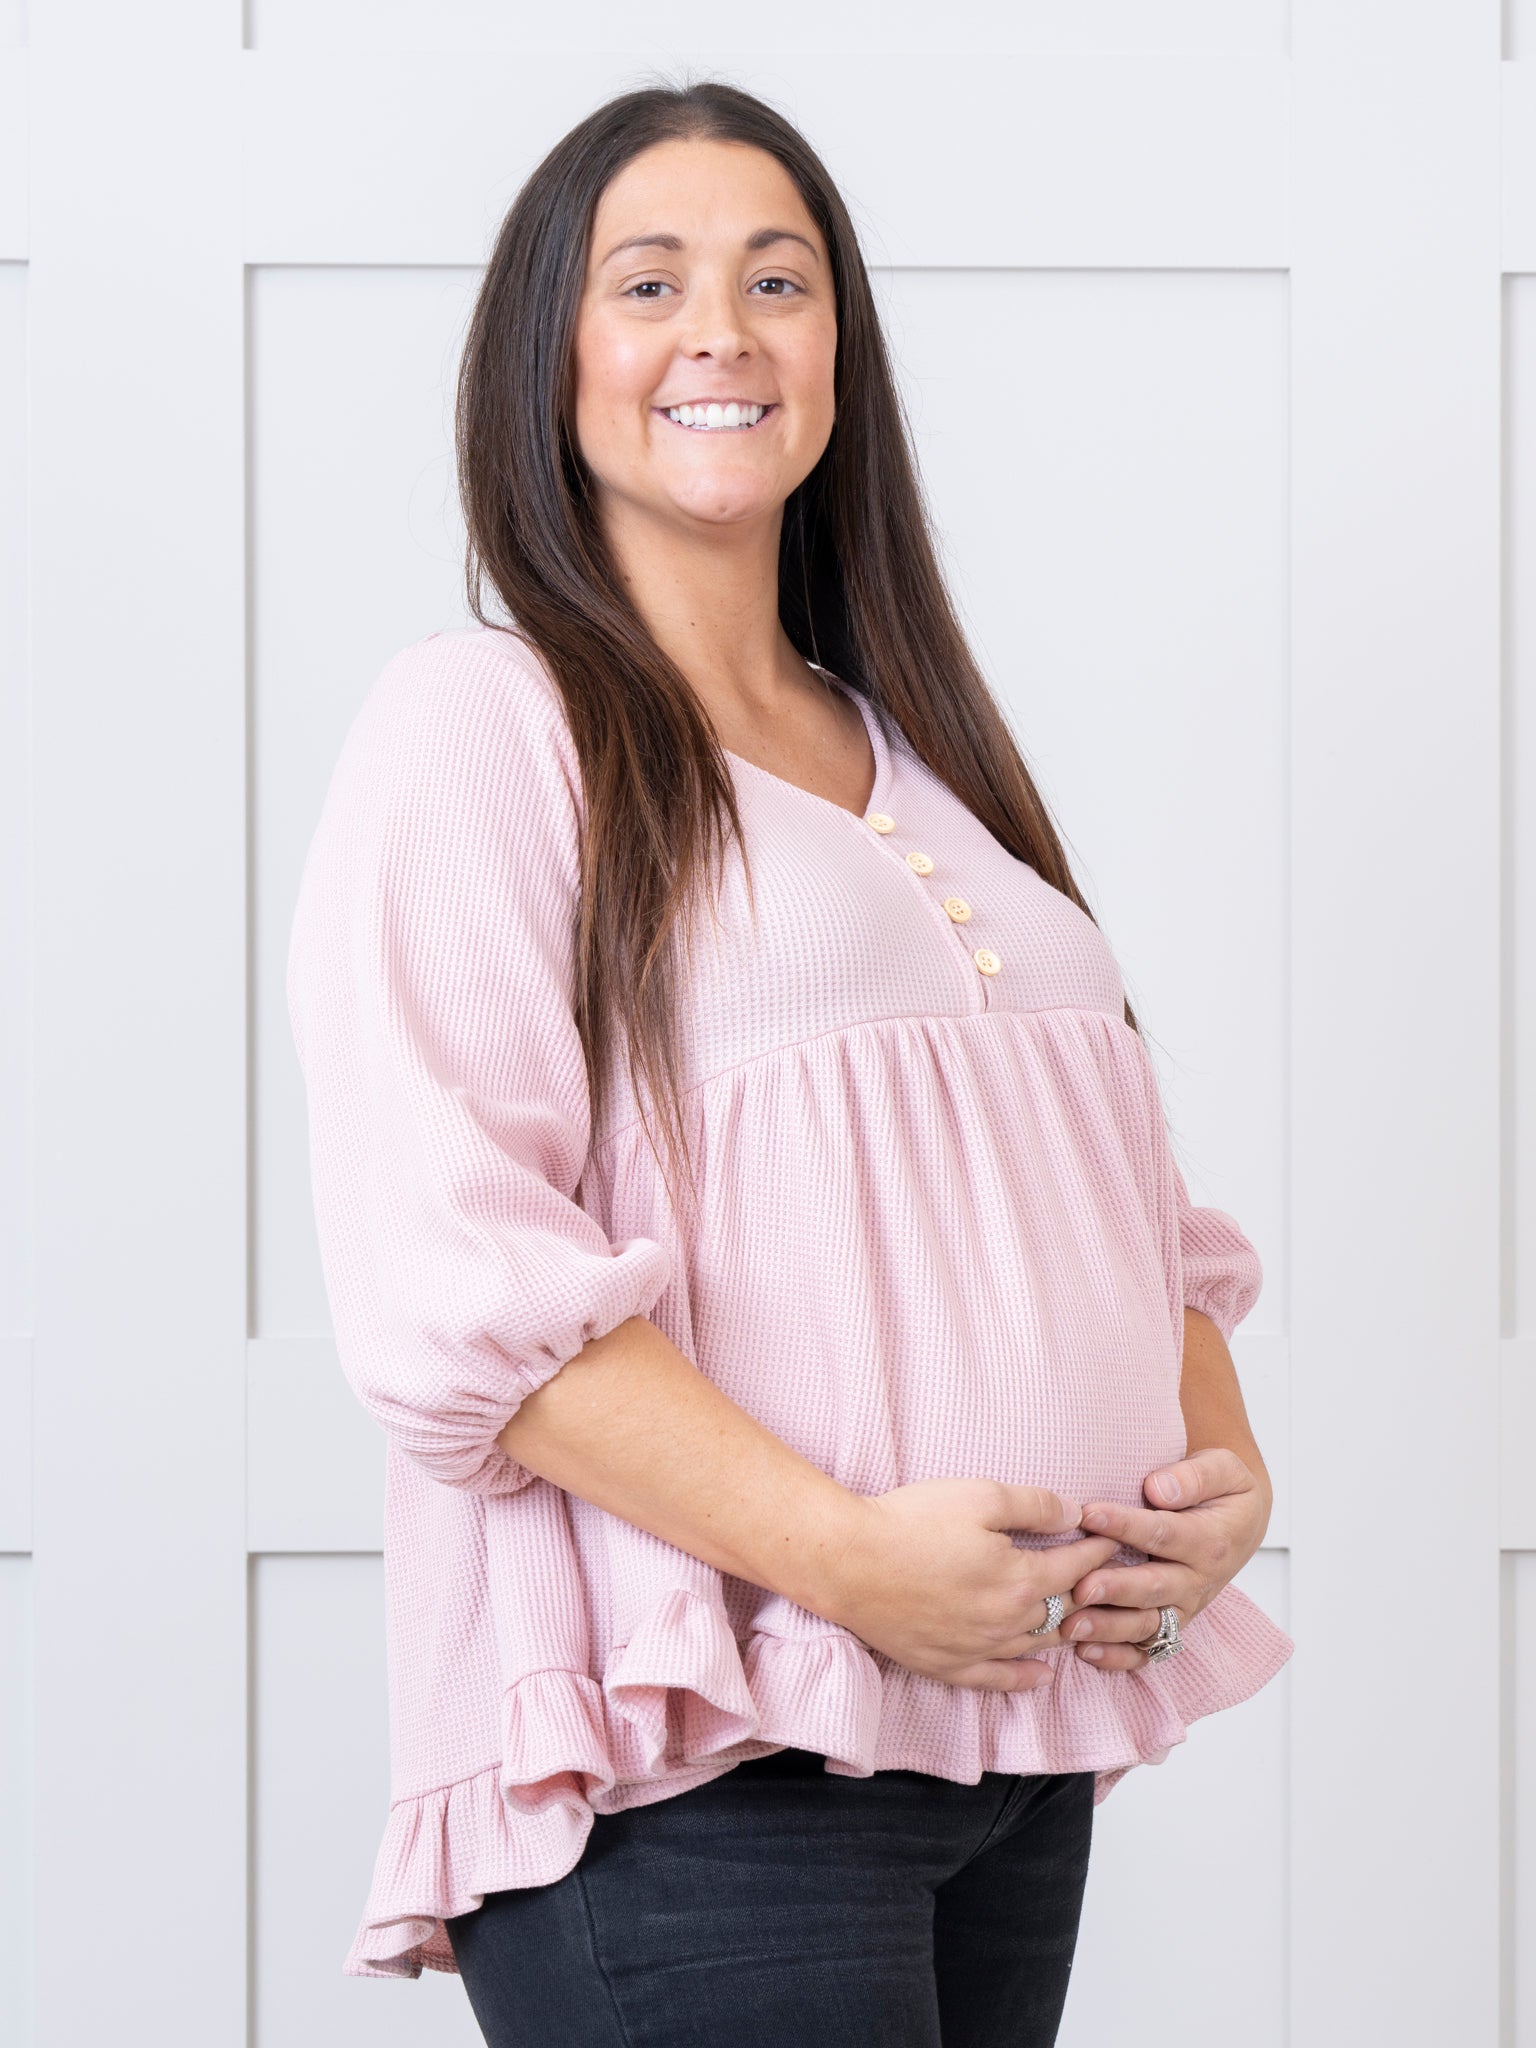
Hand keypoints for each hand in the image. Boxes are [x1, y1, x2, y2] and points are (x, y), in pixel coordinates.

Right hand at [818, 1480, 1121, 1694]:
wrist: (849, 1562)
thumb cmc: (911, 1522)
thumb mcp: (978, 1496)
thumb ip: (1033, 1505)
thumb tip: (1073, 1513)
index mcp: (1020, 1580)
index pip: (1076, 1567)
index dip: (1098, 1551)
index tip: (1114, 1540)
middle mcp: (1007, 1623)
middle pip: (1064, 1611)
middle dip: (1091, 1593)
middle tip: (1107, 1583)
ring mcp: (977, 1649)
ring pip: (1037, 1645)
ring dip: (1066, 1631)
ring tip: (1083, 1620)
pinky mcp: (947, 1665)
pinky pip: (998, 1680)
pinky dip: (1024, 1679)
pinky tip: (1040, 1676)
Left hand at [1060, 1448, 1271, 1671]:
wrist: (1239, 1522)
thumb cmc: (1222, 1489)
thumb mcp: (1224, 1470)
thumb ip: (1195, 1477)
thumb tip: (1158, 1489)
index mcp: (1210, 1541)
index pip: (1164, 1533)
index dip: (1125, 1524)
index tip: (1088, 1513)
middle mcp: (1198, 1581)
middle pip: (1154, 1588)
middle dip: (1116, 1589)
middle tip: (1080, 1587)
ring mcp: (1184, 1607)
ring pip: (1147, 1625)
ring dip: (1109, 1628)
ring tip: (1071, 1626)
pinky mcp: (1171, 1625)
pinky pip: (1147, 1651)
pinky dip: (1117, 1657)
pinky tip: (1085, 1652)